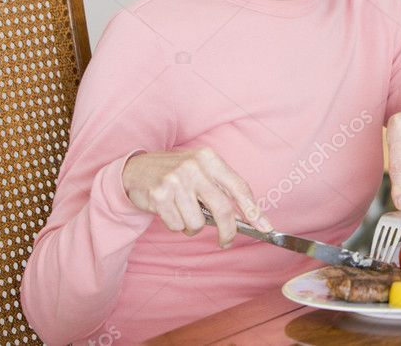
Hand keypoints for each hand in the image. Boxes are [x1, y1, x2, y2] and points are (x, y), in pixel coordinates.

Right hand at [122, 147, 271, 247]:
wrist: (136, 169)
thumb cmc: (176, 172)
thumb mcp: (200, 169)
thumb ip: (220, 187)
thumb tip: (246, 216)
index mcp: (209, 158)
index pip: (239, 187)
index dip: (254, 210)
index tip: (265, 226)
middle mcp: (194, 167)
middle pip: (222, 208)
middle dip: (228, 231)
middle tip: (226, 241)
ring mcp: (175, 181)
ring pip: (198, 223)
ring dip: (193, 226)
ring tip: (184, 213)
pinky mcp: (159, 196)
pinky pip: (178, 226)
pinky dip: (177, 226)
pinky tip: (170, 211)